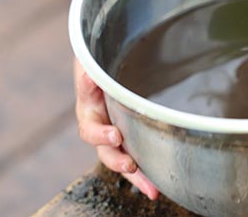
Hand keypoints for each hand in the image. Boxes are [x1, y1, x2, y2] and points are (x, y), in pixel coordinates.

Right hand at [74, 58, 158, 198]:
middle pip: (105, 151)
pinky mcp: (133, 136)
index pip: (90, 127)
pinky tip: (159, 184)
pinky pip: (138, 156)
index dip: (100, 135)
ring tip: (150, 188)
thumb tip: (90, 78)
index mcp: (89, 110)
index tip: (114, 135)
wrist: (111, 59)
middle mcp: (101, 126)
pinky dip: (147, 172)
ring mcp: (116, 134)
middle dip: (117, 160)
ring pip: (122, 160)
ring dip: (135, 176)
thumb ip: (88, 70)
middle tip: (129, 164)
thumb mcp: (91, 60)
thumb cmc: (100, 60)